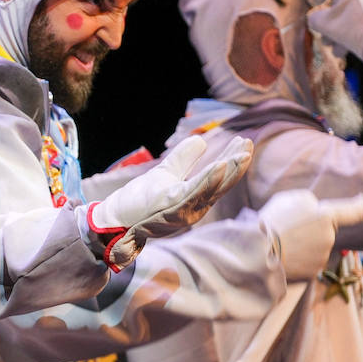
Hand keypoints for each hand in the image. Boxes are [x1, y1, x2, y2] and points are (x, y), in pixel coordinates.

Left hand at [86, 135, 253, 270]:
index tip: (245, 142)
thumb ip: (183, 159)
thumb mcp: (165, 174)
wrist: (113, 222)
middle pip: (221, 184)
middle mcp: (194, 208)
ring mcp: (183, 210)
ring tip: (242, 154)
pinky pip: (193, 193)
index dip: (234, 161)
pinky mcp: (169, 209)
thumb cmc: (138, 202)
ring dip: (229, 172)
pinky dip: (208, 180)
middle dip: (238, 165)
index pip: (220, 178)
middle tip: (249, 145)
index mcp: (195, 200)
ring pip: (211, 189)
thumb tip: (201, 140)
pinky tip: (220, 166)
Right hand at [256, 190, 362, 279]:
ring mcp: (322, 257)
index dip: (360, 206)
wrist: (256, 253)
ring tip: (283, 242)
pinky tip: (285, 255)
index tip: (361, 204)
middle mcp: (329, 237)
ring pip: (318, 246)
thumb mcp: (288, 199)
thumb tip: (316, 209)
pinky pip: (309, 261)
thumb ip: (308, 202)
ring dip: (305, 244)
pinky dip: (300, 258)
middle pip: (328, 230)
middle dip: (314, 228)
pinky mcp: (313, 272)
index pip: (356, 211)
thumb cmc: (270, 222)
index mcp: (326, 216)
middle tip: (290, 228)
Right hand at [305, 0, 362, 65]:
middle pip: (340, 7)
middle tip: (324, 39)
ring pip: (351, 18)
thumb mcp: (328, 27)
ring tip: (336, 50)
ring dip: (339, 34)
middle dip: (328, 25)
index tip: (313, 4)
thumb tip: (315, 19)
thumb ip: (315, 19)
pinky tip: (349, 51)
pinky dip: (354, 36)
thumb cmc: (356, 33)